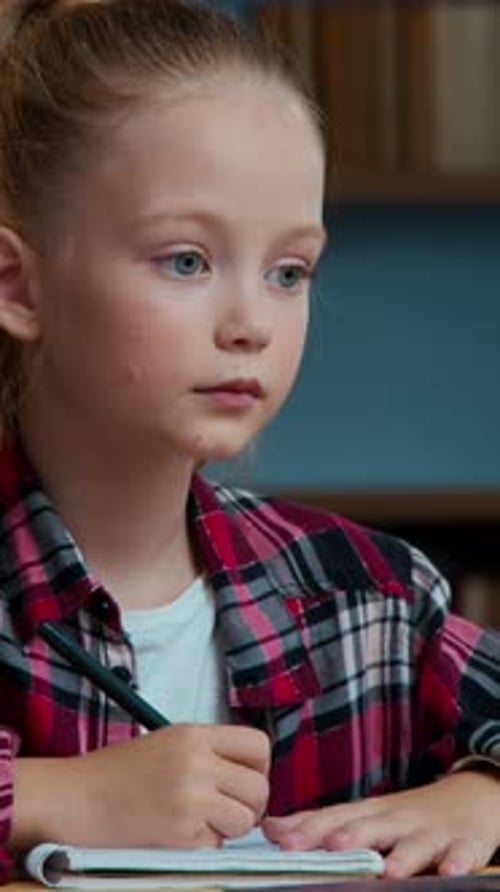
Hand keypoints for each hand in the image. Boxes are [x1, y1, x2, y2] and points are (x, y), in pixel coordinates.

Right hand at [12, 724, 269, 849]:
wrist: (74, 799)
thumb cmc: (117, 774)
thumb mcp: (167, 743)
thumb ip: (208, 752)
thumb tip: (248, 772)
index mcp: (194, 734)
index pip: (258, 745)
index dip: (259, 768)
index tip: (243, 781)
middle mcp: (197, 761)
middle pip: (259, 788)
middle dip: (248, 806)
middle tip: (224, 812)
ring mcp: (190, 797)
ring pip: (245, 820)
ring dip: (228, 829)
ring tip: (198, 824)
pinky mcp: (181, 833)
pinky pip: (216, 846)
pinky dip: (202, 848)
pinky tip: (175, 836)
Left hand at [262, 770, 499, 877]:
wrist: (469, 796)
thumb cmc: (405, 814)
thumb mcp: (364, 815)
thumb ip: (319, 823)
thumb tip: (268, 828)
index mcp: (369, 813)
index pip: (334, 818)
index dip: (309, 829)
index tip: (283, 841)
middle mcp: (396, 819)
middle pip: (370, 826)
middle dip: (350, 836)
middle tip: (330, 847)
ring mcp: (429, 831)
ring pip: (414, 842)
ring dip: (402, 854)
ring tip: (388, 869)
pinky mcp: (462, 843)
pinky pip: (460, 853)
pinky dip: (456, 861)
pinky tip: (450, 872)